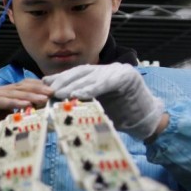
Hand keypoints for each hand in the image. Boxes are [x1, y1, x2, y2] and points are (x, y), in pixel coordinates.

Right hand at [0, 79, 53, 161]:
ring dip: (29, 96)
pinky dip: (14, 103)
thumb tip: (43, 109)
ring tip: (44, 98)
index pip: (20, 86)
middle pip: (17, 88)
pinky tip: (26, 104)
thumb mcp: (10, 123)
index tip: (52, 91)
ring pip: (10, 94)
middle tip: (52, 92)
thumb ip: (21, 113)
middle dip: (36, 90)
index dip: (37, 87)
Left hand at [43, 63, 164, 140]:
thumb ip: (80, 100)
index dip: (61, 78)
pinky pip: (107, 82)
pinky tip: (79, 94)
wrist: (145, 121)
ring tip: (61, 93)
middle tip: (50, 90)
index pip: (77, 73)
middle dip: (65, 80)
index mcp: (100, 74)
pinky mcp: (128, 77)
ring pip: (93, 76)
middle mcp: (109, 69)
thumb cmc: (120, 115)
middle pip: (82, 72)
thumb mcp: (95, 106)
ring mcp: (119, 71)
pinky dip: (91, 88)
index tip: (45, 85)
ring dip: (75, 84)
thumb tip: (56, 101)